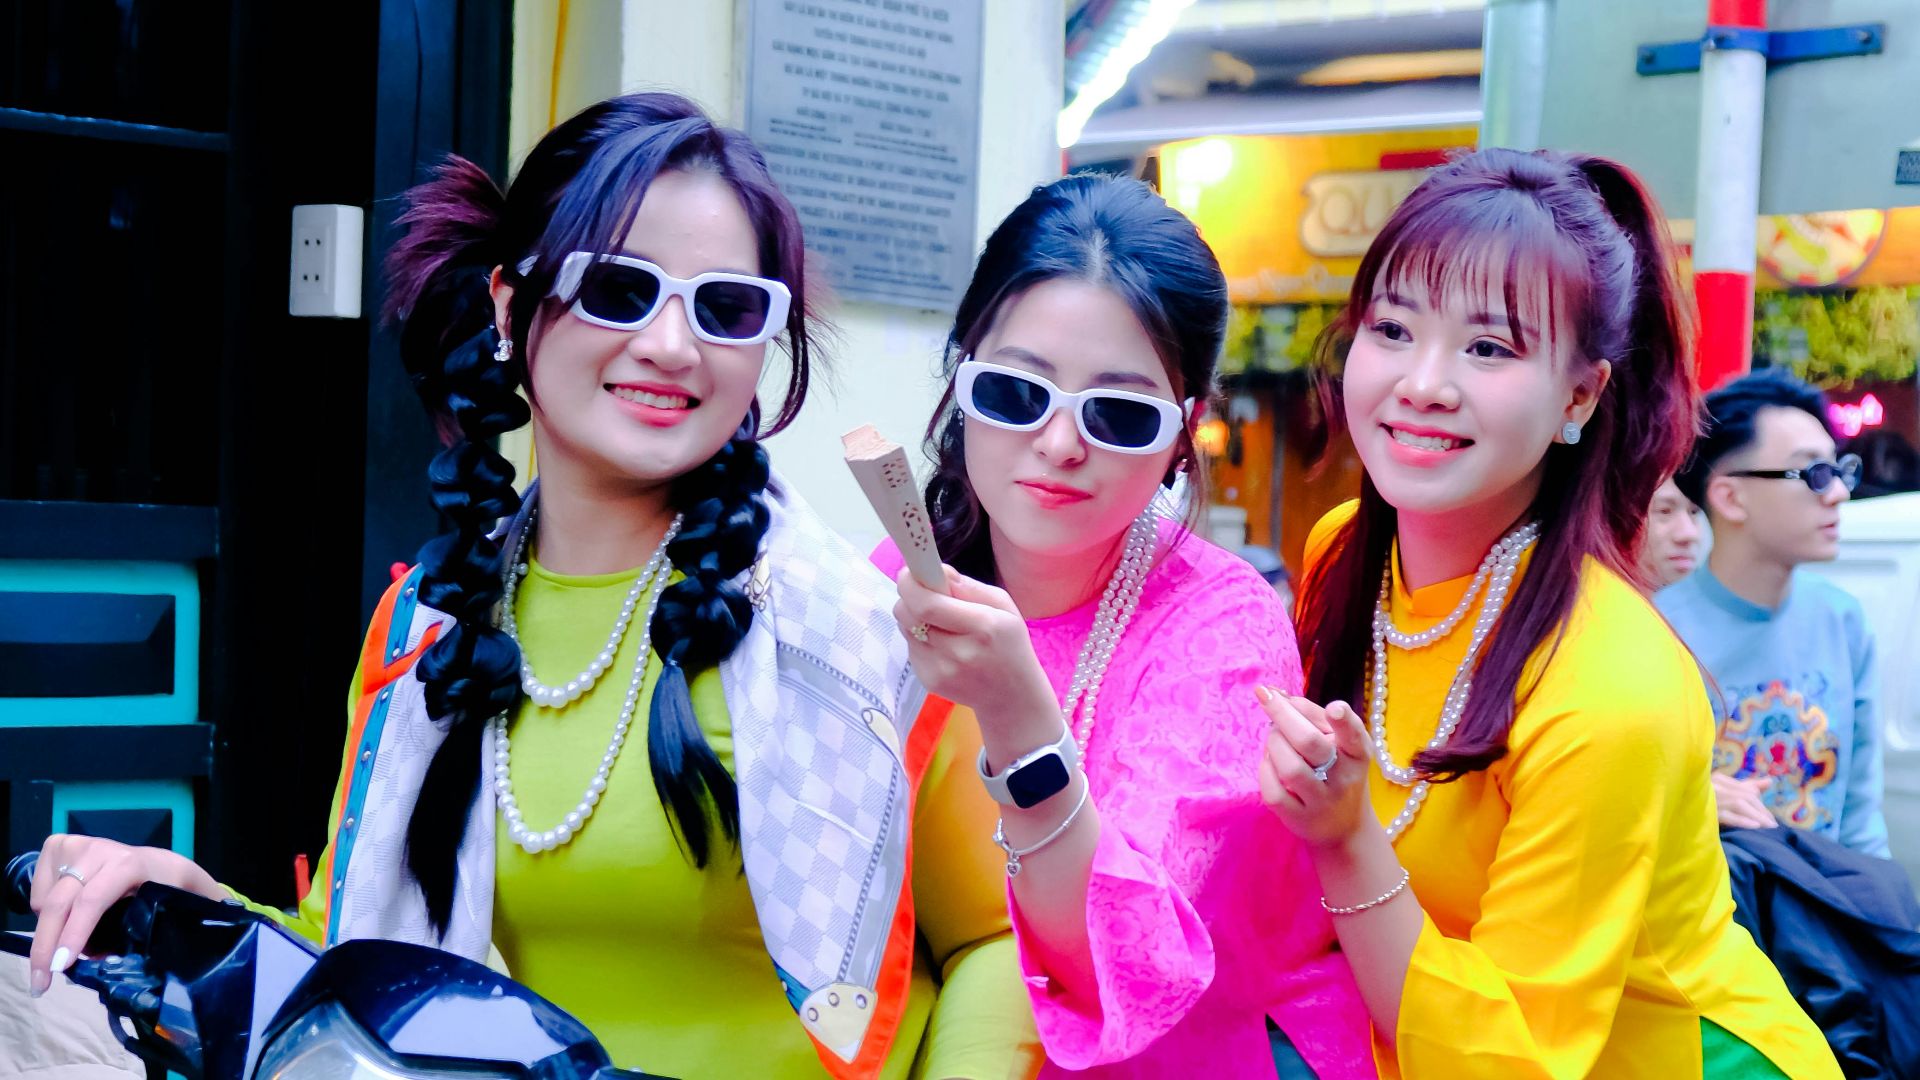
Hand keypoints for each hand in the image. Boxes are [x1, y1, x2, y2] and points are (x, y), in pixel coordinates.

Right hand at [28, 834, 222, 997]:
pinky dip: (44, 914)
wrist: (154, 859)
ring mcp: (77, 846)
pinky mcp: (57, 845)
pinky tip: (66, 918)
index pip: (93, 901)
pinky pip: (38, 892)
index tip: (63, 966)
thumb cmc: (168, 885)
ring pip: (46, 902)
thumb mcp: (181, 901)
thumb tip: (187, 956)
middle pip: (59, 905)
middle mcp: (99, 851)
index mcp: (130, 865)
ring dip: (49, 934)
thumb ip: (186, 924)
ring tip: (61, 955)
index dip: (75, 934)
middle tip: (41, 984)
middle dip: (46, 948)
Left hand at [893, 565, 1057, 741]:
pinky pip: (910, 646)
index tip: (910, 571)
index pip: (927, 605)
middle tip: (923, 590)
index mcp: (984, 627)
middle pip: (908, 615)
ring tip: (940, 621)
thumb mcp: (1003, 606)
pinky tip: (942, 643)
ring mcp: (941, 670)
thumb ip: (968, 586)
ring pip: (905, 628)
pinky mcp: (929, 681)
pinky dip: (919, 637)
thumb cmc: (1009, 643)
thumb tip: (935, 572)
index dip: (911, 584)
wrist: (1011, 697)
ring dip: (914, 616)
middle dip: (908, 595)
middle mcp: (959, 652)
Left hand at [1257, 690, 1373, 848]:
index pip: (1354, 736)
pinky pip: (1274, 792)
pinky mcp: (1300, 819)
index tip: (1334, 708)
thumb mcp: (1338, 742)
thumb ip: (1311, 714)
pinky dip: (1265, 770)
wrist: (1344, 826)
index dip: (1344, 721)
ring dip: (1273, 742)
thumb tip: (1276, 694)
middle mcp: (1343, 778)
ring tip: (1274, 737)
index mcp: (1356, 753)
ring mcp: (1322, 801)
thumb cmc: (1337, 771)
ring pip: (1290, 767)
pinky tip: (1270, 763)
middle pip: (1310, 743)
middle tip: (1266, 697)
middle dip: (1282, 714)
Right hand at [1712, 773, 1777, 830]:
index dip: (1760, 803)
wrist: (1675, 812)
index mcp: (1720, 779)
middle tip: (1773, 823)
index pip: (1748, 789)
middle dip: (1762, 810)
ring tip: (1769, 825)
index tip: (1769, 816)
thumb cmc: (1706, 801)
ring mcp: (1710, 798)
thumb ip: (1747, 787)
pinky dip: (1743, 820)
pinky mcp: (1708, 812)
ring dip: (1757, 815)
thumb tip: (1769, 781)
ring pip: (1740, 804)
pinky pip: (1728, 816)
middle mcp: (1715, 785)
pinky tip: (1755, 825)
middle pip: (1746, 796)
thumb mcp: (1726, 793)